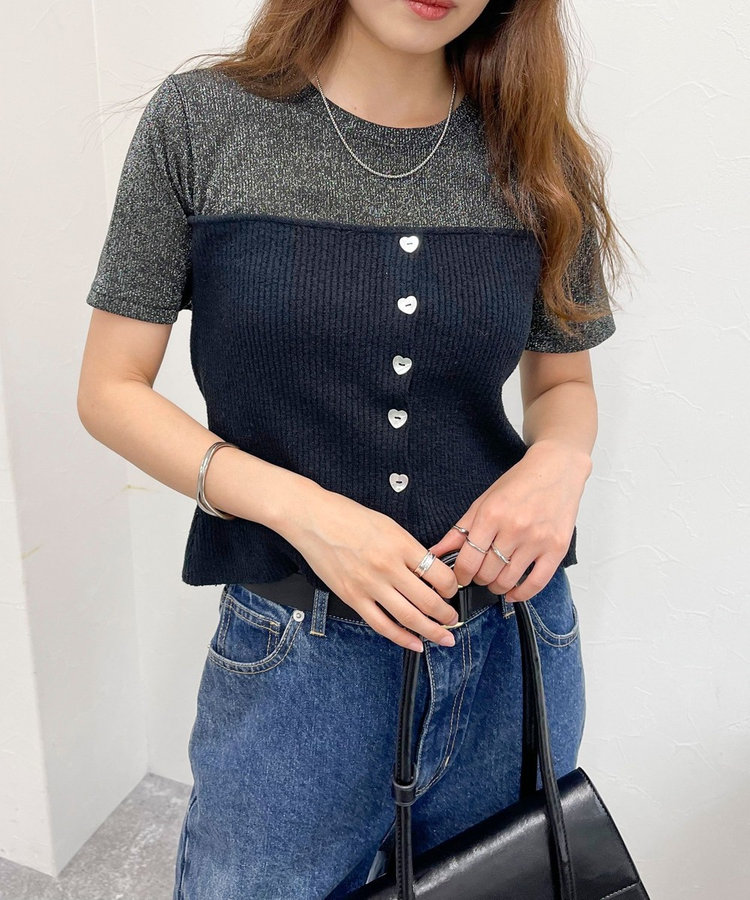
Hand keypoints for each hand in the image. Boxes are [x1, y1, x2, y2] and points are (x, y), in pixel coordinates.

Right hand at [276, 485, 460, 651]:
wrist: (312, 518)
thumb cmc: (347, 516)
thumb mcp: (388, 524)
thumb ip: (408, 548)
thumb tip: (427, 570)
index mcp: (400, 544)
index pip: (439, 574)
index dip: (451, 587)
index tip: (452, 590)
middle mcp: (388, 566)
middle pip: (429, 600)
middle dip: (447, 615)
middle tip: (453, 619)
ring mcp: (369, 584)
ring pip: (409, 618)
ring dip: (431, 631)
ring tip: (443, 636)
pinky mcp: (352, 597)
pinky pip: (382, 625)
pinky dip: (402, 638)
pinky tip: (414, 643)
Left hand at [427, 440, 591, 602]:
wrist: (556, 469)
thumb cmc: (520, 483)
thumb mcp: (483, 502)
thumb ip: (459, 530)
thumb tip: (435, 552)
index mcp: (492, 514)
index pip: (468, 560)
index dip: (460, 574)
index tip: (460, 576)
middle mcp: (515, 528)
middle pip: (487, 572)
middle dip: (478, 578)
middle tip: (478, 574)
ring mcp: (537, 539)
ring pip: (508, 580)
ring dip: (496, 586)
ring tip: (494, 579)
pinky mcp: (557, 548)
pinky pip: (537, 583)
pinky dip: (521, 593)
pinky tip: (512, 592)